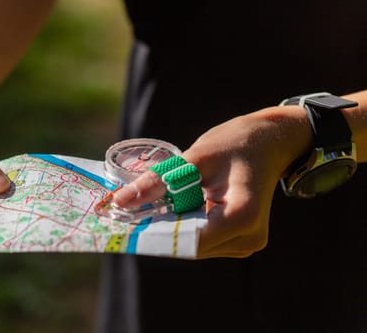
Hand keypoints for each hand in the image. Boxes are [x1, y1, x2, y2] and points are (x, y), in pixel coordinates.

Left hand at [113, 106, 311, 257]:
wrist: (269, 143)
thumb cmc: (236, 143)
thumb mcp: (194, 157)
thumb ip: (158, 182)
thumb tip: (119, 202)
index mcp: (242, 216)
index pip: (189, 239)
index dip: (155, 233)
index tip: (125, 224)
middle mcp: (248, 238)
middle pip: (190, 245)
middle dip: (158, 230)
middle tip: (127, 213)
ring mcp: (247, 243)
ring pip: (194, 245)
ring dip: (171, 228)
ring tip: (151, 205)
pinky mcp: (241, 240)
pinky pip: (204, 240)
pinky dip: (184, 225)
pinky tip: (174, 207)